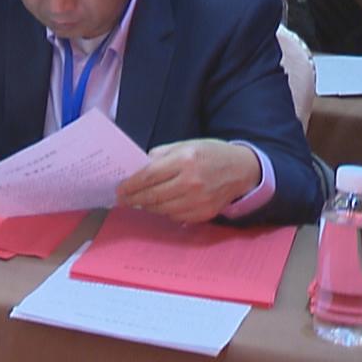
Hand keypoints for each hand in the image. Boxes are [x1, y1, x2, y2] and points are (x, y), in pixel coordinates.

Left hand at [115, 139, 261, 223]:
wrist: (243, 169)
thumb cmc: (210, 154)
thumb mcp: (184, 145)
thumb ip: (160, 156)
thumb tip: (136, 169)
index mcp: (184, 160)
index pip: (149, 176)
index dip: (130, 185)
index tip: (119, 189)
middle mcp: (192, 182)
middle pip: (153, 195)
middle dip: (133, 199)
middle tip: (122, 199)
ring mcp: (199, 200)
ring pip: (162, 209)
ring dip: (147, 207)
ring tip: (138, 202)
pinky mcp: (205, 213)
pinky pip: (176, 216)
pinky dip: (165, 212)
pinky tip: (160, 206)